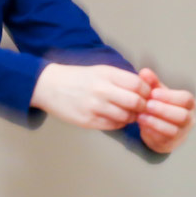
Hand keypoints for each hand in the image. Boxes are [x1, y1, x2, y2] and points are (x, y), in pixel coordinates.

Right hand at [30, 63, 150, 130]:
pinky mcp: (87, 121)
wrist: (48, 86)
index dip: (147, 92)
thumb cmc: (77, 78)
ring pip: (126, 117)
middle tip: (141, 107)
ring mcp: (94, 107)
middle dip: (142, 106)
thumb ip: (121, 79)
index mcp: (107, 74)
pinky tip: (114, 117)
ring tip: (127, 113)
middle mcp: (101, 90)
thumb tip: (145, 89)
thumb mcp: (100, 70)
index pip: (138, 85)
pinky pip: (113, 126)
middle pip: (136, 102)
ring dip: (131, 117)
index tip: (146, 95)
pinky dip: (119, 123)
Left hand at [135, 68, 194, 153]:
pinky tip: (141, 125)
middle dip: (164, 110)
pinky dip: (151, 131)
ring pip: (173, 130)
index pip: (186, 99)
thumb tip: (144, 72)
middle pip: (182, 116)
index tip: (153, 93)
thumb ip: (151, 82)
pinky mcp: (169, 144)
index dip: (170, 97)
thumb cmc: (160, 105)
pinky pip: (163, 139)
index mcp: (188, 104)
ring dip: (156, 122)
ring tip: (141, 115)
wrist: (158, 127)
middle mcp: (188, 120)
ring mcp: (181, 134)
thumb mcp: (157, 93)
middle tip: (147, 104)